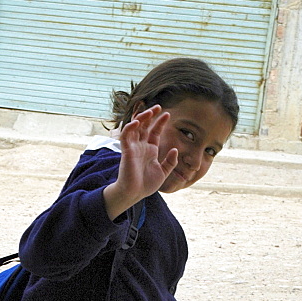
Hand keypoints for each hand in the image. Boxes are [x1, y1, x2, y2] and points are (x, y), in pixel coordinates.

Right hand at [103, 106, 177, 220]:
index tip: (168, 114)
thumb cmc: (146, 185)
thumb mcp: (163, 172)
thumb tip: (175, 150)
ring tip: (150, 111)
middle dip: (150, 115)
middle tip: (158, 107)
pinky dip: (130, 127)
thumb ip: (170, 162)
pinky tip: (138, 122)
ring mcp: (133, 147)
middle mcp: (141, 146)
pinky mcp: (126, 151)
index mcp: (150, 150)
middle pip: (144, 126)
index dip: (160, 122)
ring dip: (141, 118)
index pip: (154, 131)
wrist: (135, 193)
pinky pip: (126, 135)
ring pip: (135, 127)